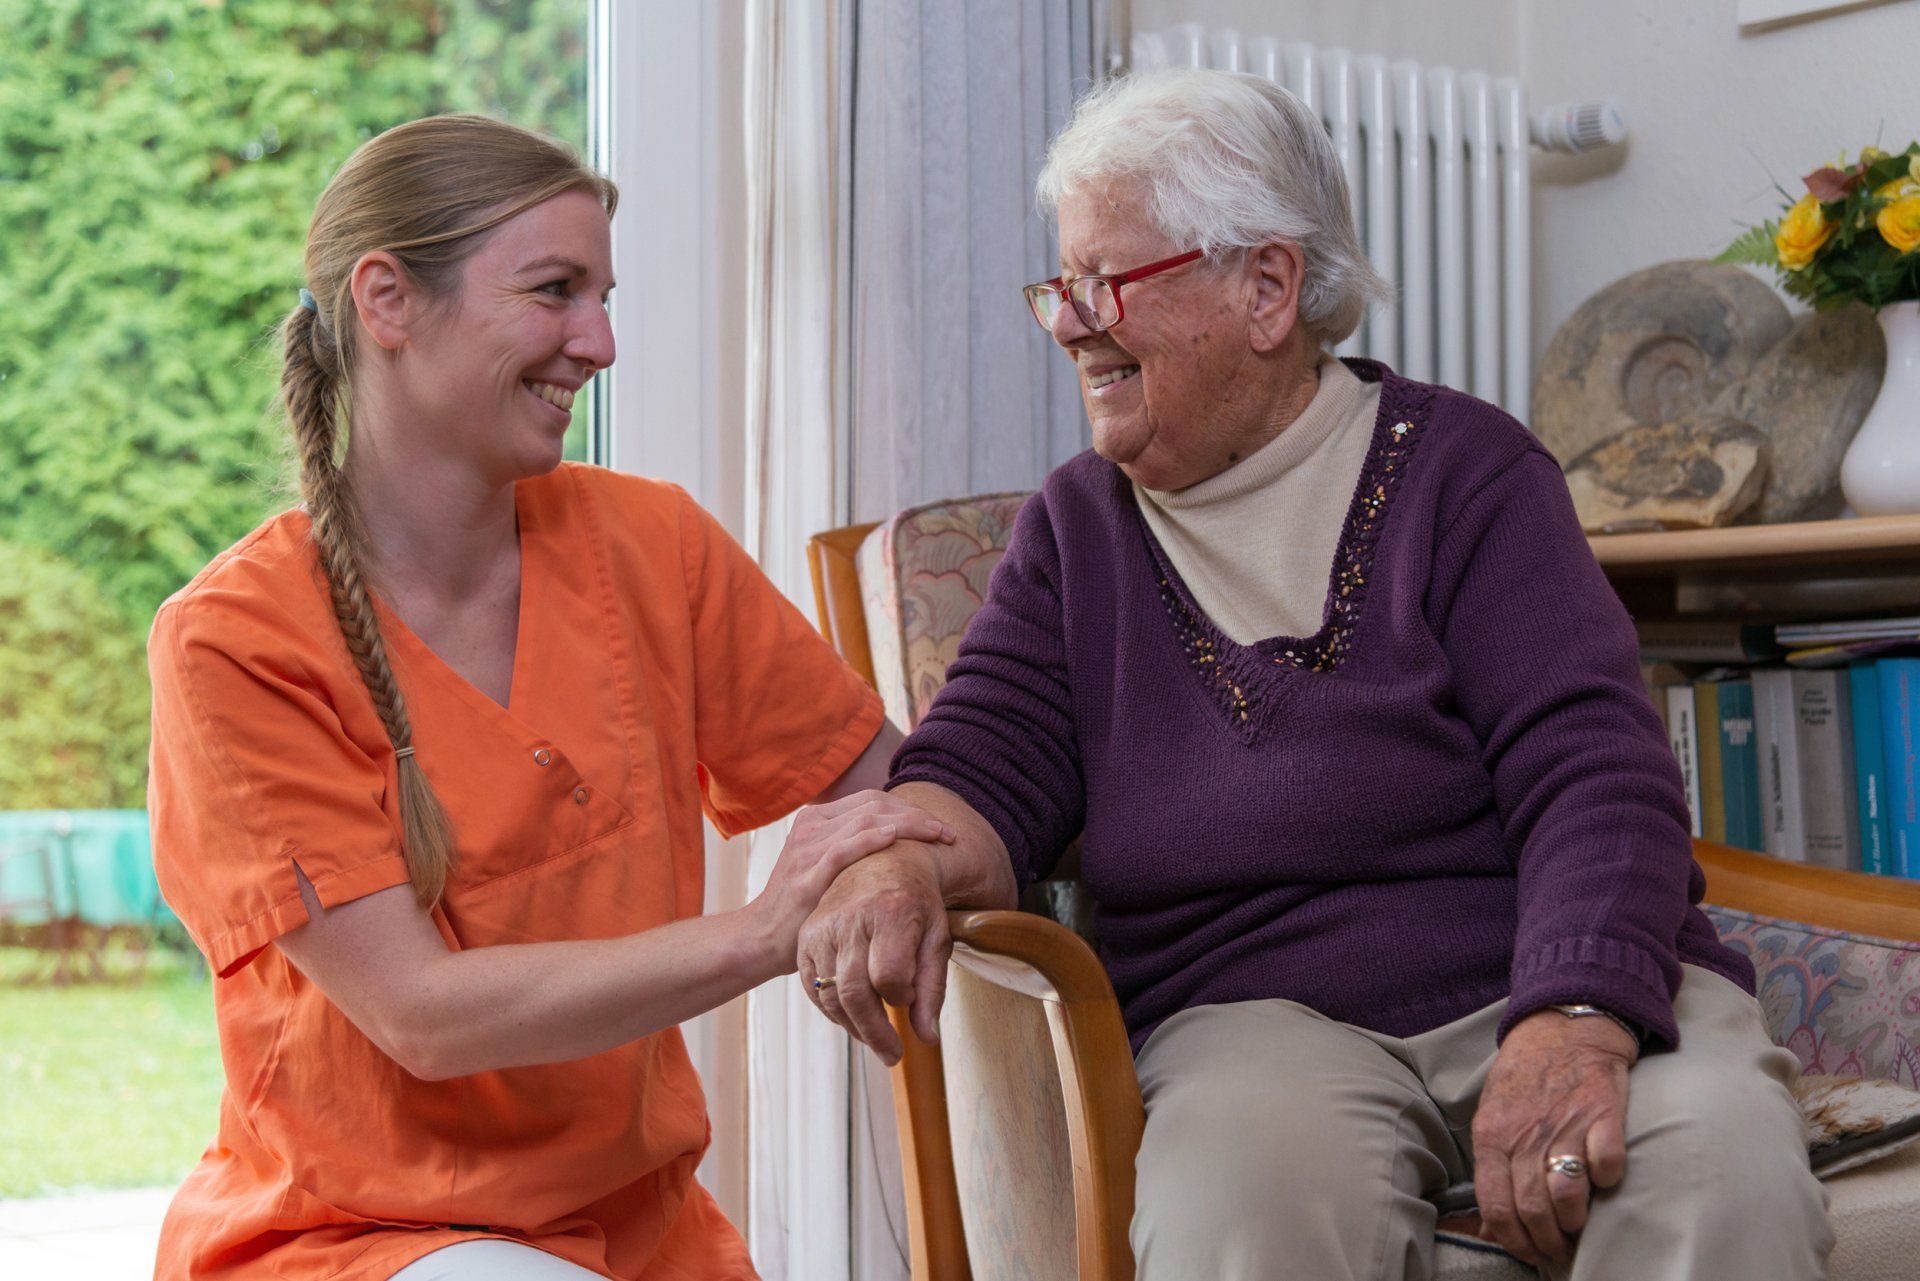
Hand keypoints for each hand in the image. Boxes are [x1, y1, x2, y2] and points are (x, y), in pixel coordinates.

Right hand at [744, 791, 952, 977]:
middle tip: (947, 832)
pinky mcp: (806, 874)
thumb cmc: (802, 905)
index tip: (938, 826)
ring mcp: (807, 848)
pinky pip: (843, 849)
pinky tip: (895, 838)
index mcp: (817, 819)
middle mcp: (811, 826)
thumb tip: (898, 842)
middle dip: (916, 815)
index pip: (872, 800)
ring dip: (908, 825)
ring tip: (938, 835)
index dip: (910, 809)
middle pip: (874, 805)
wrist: (761, 936)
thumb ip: (852, 848)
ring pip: (864, 820)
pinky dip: (871, 839)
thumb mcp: (825, 867)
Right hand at [796, 845, 950, 1065]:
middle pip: (854, 990)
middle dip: (874, 1032)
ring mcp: (822, 926)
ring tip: (877, 1039)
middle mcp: (851, 917)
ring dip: (854, 1026)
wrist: (885, 862)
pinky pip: (814, 988)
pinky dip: (833, 1011)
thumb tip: (927, 1038)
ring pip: (831, 994)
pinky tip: (855, 1018)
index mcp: (891, 911)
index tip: (910, 997)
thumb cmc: (917, 904)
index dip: (903, 996)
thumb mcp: (937, 939)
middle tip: (892, 1054)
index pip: (889, 975)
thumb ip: (933, 989)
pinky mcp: (806, 937)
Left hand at [1470, 1009, 1636, 1268]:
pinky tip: (1603, 1179)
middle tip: (1557, 1246)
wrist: (1563, 1028)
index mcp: (1493, 1135)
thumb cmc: (1524, 1078)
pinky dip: (1607, 1179)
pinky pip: (1607, 1164)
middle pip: (1532, 1208)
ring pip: (1566, 1194)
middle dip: (1547, 1240)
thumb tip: (1490, 1224)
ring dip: (1575, 1220)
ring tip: (1578, 1222)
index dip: (1512, 1239)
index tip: (1528, 1251)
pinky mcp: (1602, 1114)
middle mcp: (1526, 1133)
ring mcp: (1565, 1124)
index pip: (1495, 1205)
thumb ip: (1492, 1166)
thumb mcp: (1492, 1116)